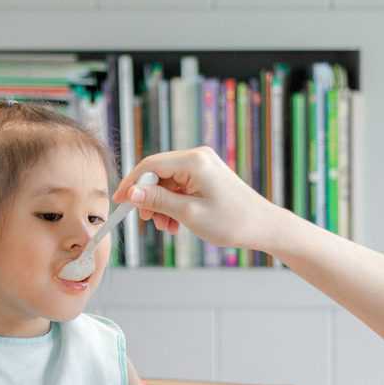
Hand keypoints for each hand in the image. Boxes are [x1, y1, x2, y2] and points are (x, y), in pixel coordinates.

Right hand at [113, 146, 283, 251]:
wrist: (264, 227)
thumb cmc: (232, 221)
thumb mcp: (188, 213)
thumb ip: (158, 201)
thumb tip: (131, 193)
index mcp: (194, 161)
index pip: (150, 165)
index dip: (131, 184)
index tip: (119, 202)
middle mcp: (197, 157)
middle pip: (157, 173)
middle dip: (148, 198)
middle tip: (148, 221)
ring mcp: (203, 166)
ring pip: (167, 183)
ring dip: (161, 205)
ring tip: (167, 227)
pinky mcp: (206, 176)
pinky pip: (180, 187)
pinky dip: (173, 204)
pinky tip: (176, 223)